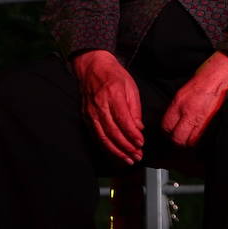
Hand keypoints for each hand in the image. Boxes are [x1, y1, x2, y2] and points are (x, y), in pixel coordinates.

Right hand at [71, 50, 143, 164]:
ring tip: (128, 160)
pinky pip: (96, 136)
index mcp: (113, 96)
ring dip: (116, 151)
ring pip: (103, 137)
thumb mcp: (131, 87)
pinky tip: (115, 154)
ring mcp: (90, 113)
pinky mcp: (86, 118)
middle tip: (137, 156)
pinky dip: (106, 147)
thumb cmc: (114, 76)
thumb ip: (135, 108)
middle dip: (126, 147)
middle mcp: (100, 106)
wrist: (92, 68)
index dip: (132, 134)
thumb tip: (139, 128)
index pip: (123, 120)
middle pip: (113, 132)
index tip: (141, 143)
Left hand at [162, 51, 227, 148]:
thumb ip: (177, 107)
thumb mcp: (183, 92)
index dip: (167, 131)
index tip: (169, 131)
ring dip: (186, 142)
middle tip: (177, 138)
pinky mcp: (209, 118)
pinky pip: (198, 136)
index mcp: (178, 103)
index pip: (166, 125)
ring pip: (187, 139)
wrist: (219, 75)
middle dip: (176, 140)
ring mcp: (198, 116)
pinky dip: (195, 139)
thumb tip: (174, 120)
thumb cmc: (202, 79)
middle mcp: (186, 111)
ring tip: (186, 139)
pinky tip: (195, 136)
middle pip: (176, 136)